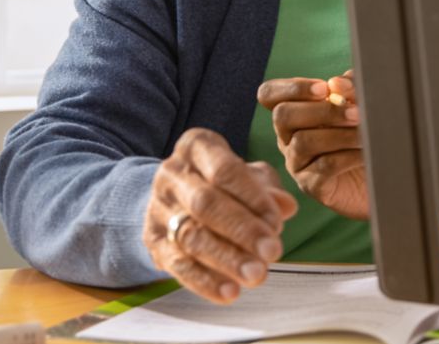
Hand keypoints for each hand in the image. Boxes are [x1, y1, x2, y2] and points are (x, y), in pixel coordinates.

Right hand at [144, 127, 297, 303]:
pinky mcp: (153, 241)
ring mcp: (159, 208)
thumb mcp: (247, 175)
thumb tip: (286, 206)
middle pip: (206, 204)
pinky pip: (177, 264)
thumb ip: (268, 188)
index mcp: (197, 147)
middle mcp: (172, 174)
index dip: (252, 197)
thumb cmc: (222, 182)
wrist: (175, 196)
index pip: (225, 170)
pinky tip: (230, 292)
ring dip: (226, 259)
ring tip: (256, 275)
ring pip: (191, 236)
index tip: (276, 222)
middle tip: (273, 252)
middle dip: (241, 230)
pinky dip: (205, 281)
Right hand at [257, 72, 367, 219]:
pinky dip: (348, 156)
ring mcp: (296, 163)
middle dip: (322, 111)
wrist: (380, 171)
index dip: (292, 87)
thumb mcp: (360, 103)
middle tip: (357, 112)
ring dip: (340, 134)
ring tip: (366, 134)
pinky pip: (323, 167)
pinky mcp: (311, 186)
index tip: (324, 88)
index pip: (269, 94)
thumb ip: (350, 87)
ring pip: (303, 142)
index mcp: (294, 112)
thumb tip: (336, 83)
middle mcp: (287, 137)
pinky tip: (366, 152)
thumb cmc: (364, 133)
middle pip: (283, 116)